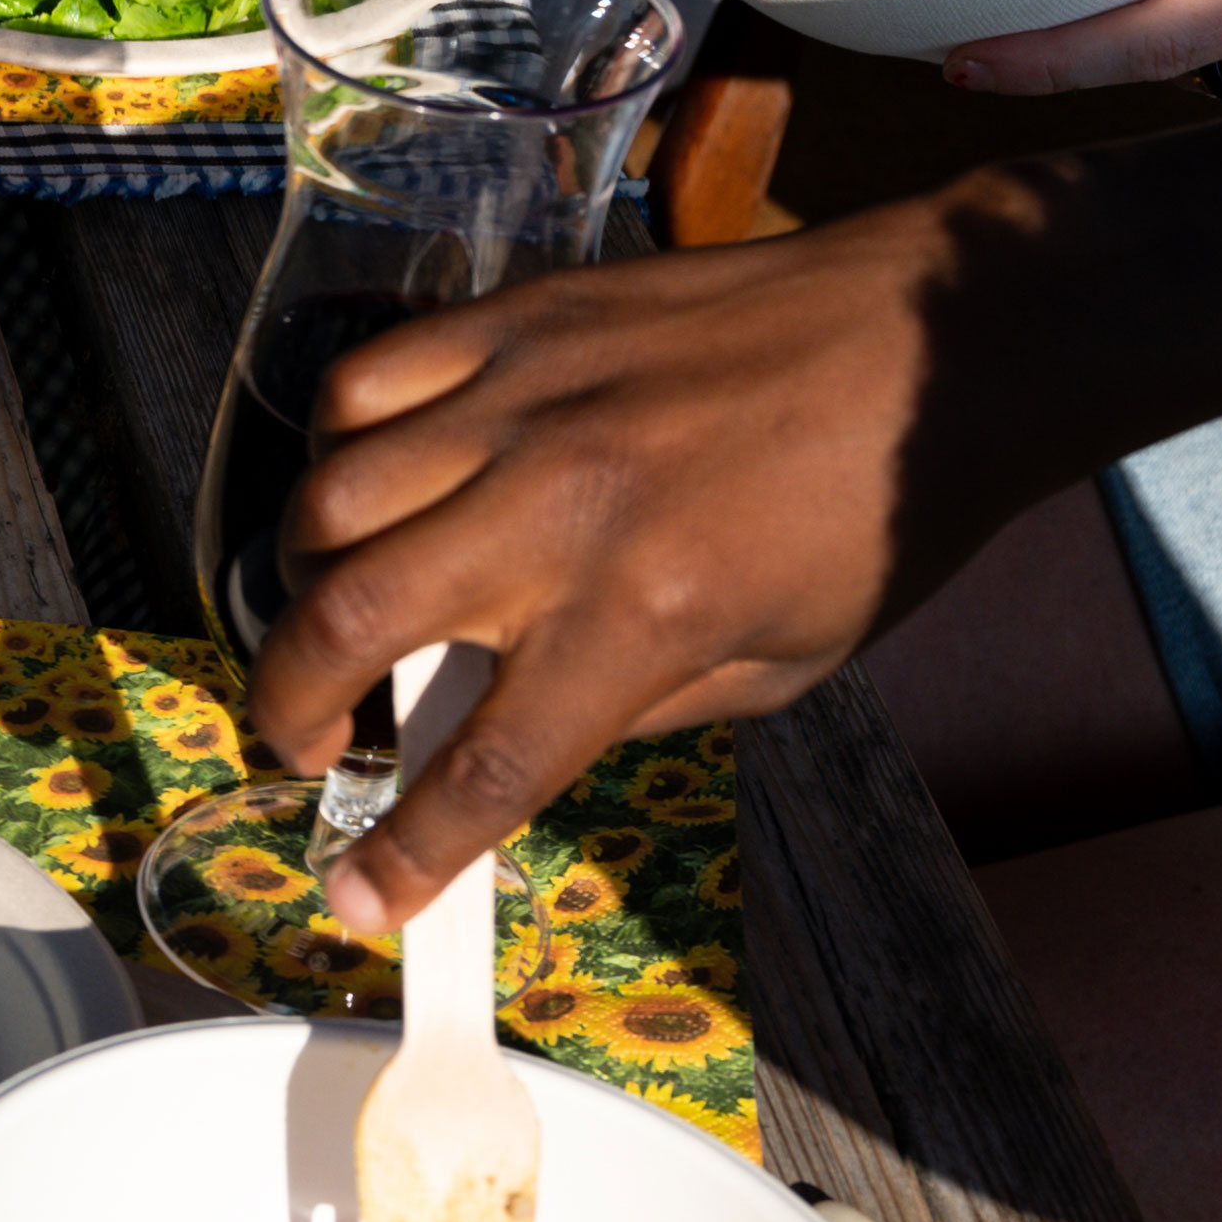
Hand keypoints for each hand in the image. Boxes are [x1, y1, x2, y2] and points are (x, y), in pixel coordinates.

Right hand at [244, 208, 1000, 933]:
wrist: (932, 342)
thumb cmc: (872, 519)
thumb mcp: (780, 667)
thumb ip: (629, 707)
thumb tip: (498, 731)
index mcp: (646, 612)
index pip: (486, 765)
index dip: (406, 853)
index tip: (358, 901)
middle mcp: (559, 506)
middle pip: (346, 623)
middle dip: (289, 708)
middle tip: (307, 742)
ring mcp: (521, 401)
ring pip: (326, 501)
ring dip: (303, 582)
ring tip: (341, 609)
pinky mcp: (510, 321)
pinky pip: (358, 388)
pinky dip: (335, 453)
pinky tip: (374, 486)